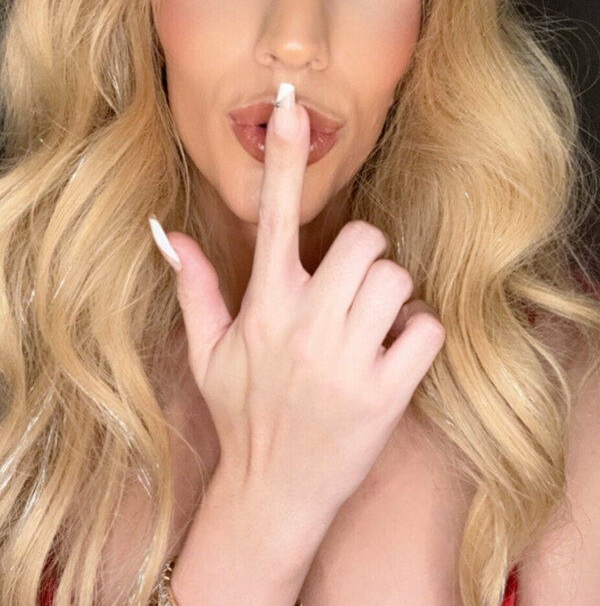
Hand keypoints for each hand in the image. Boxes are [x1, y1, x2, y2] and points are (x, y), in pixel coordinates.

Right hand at [154, 89, 444, 531]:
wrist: (273, 497)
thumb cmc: (244, 417)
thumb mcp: (208, 354)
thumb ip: (195, 288)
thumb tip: (168, 234)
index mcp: (264, 307)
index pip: (275, 217)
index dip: (284, 160)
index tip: (293, 108)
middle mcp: (305, 326)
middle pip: (366, 240)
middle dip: (367, 256)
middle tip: (354, 289)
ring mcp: (346, 361)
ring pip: (397, 281)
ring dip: (392, 298)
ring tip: (370, 328)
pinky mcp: (385, 395)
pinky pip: (426, 330)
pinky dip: (419, 336)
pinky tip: (394, 356)